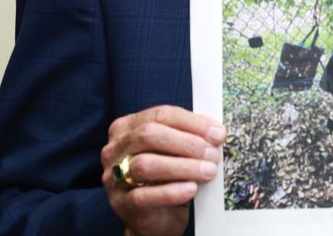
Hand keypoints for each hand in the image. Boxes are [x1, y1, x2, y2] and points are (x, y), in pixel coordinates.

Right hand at [100, 105, 224, 235]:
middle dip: (187, 143)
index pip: (160, 115)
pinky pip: (144, 195)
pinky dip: (171, 191)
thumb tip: (216, 132)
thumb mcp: (175, 153)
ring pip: (145, 164)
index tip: (218, 134)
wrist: (155, 219)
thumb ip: (189, 138)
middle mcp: (115, 149)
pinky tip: (191, 189)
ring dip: (182, 166)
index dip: (192, 122)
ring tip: (208, 172)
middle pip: (149, 135)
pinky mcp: (121, 203)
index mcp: (127, 128)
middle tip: (213, 154)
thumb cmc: (167, 179)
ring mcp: (114, 176)